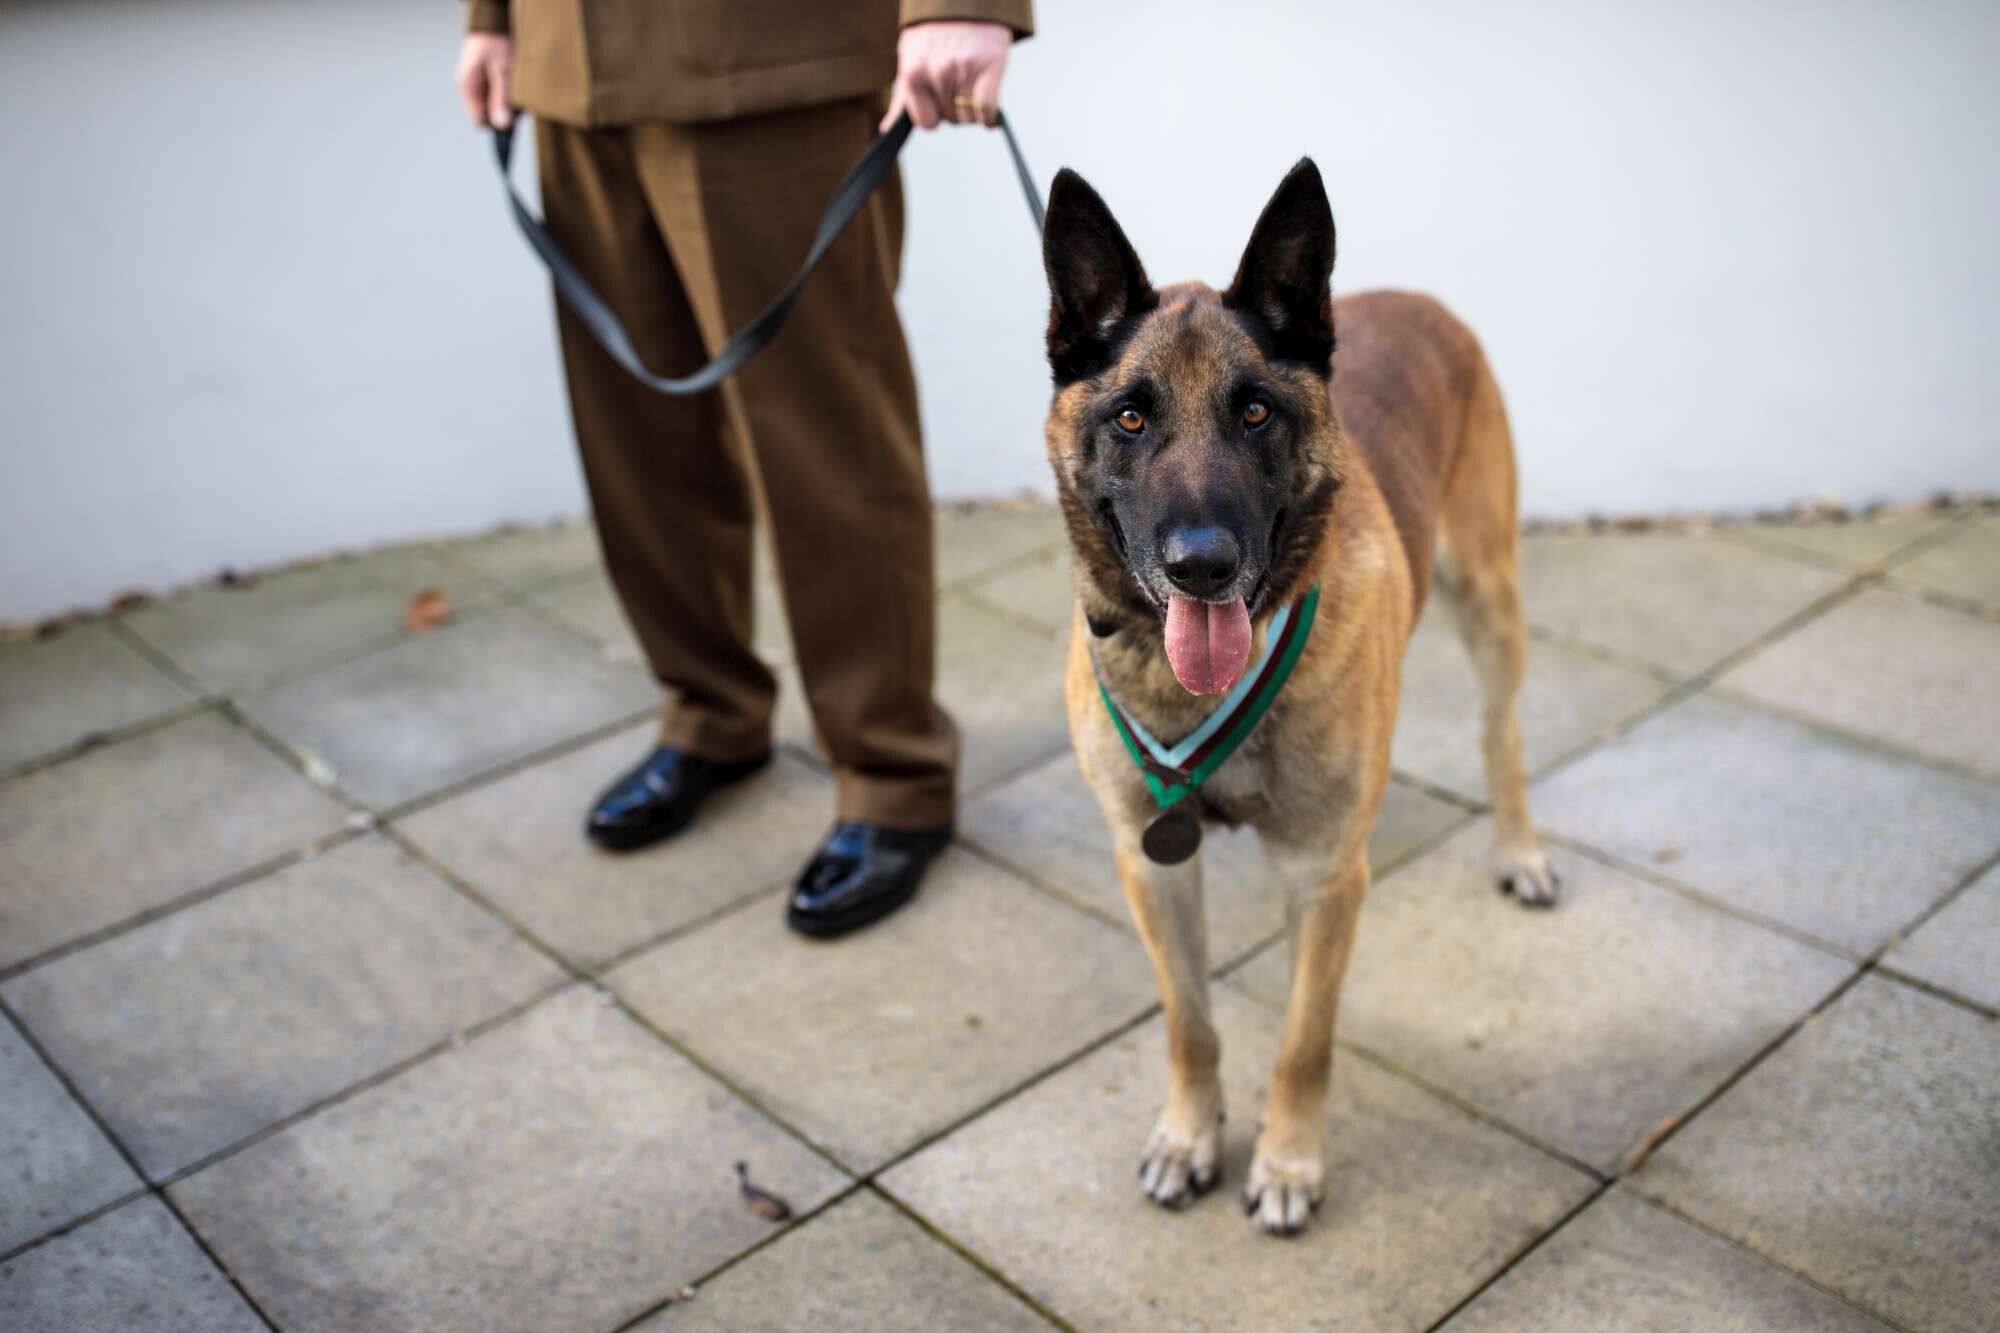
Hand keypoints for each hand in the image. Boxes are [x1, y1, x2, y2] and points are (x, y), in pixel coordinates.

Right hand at [455, 34, 515, 128]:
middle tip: (518, 91)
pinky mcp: (487, 79)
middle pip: (490, 115)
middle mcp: (470, 88)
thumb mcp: (503, 70)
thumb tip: (502, 126)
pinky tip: (514, 78)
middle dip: (507, 110)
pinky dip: (510, 91)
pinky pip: (500, 94)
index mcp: (469, 87)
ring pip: (497, 105)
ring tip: (517, 80)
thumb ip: (501, 98)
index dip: (498, 122)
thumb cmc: (497, 40)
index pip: (481, 122)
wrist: (494, 18)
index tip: (513, 114)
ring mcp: (478, 83)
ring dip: (510, 99)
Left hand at [882, 20, 1010, 130]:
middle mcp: (938, 72)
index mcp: (914, 74)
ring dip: (973, 113)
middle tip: (958, 85)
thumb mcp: (910, 60)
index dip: (936, 115)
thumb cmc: (933, 36)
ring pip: (970, 118)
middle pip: (952, 120)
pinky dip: (990, 117)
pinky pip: (988, 108)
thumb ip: (901, 97)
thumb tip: (887, 129)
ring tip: (971, 88)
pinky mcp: (990, 65)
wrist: (963, 1)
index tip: (940, 102)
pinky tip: (989, 114)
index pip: (928, 123)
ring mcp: (964, 69)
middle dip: (956, 109)